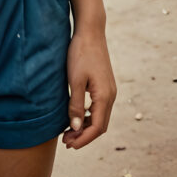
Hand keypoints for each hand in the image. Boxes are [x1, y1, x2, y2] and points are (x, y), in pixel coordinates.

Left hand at [62, 29, 116, 148]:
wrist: (90, 32)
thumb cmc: (80, 53)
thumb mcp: (75, 80)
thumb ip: (75, 105)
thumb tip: (75, 128)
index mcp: (104, 96)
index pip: (96, 128)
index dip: (83, 139)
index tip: (69, 144)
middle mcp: (110, 96)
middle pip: (100, 126)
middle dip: (84, 136)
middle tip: (66, 142)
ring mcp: (109, 90)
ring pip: (99, 117)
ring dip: (85, 127)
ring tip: (68, 132)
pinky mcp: (105, 85)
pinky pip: (98, 107)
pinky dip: (88, 116)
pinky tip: (75, 116)